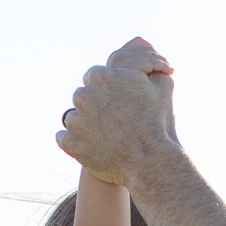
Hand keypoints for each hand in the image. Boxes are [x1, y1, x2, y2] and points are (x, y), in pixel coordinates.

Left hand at [58, 37, 175, 183]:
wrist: (150, 162)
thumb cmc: (157, 123)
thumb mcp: (161, 86)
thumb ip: (148, 69)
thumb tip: (145, 64)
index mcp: (100, 75)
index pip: (95, 78)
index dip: (107, 91)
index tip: (116, 103)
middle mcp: (82, 95)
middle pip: (83, 97)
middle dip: (95, 107)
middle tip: (112, 122)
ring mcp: (74, 120)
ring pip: (75, 118)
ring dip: (85, 125)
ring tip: (106, 137)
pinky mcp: (69, 143)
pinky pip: (64, 138)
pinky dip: (76, 143)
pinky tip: (93, 147)